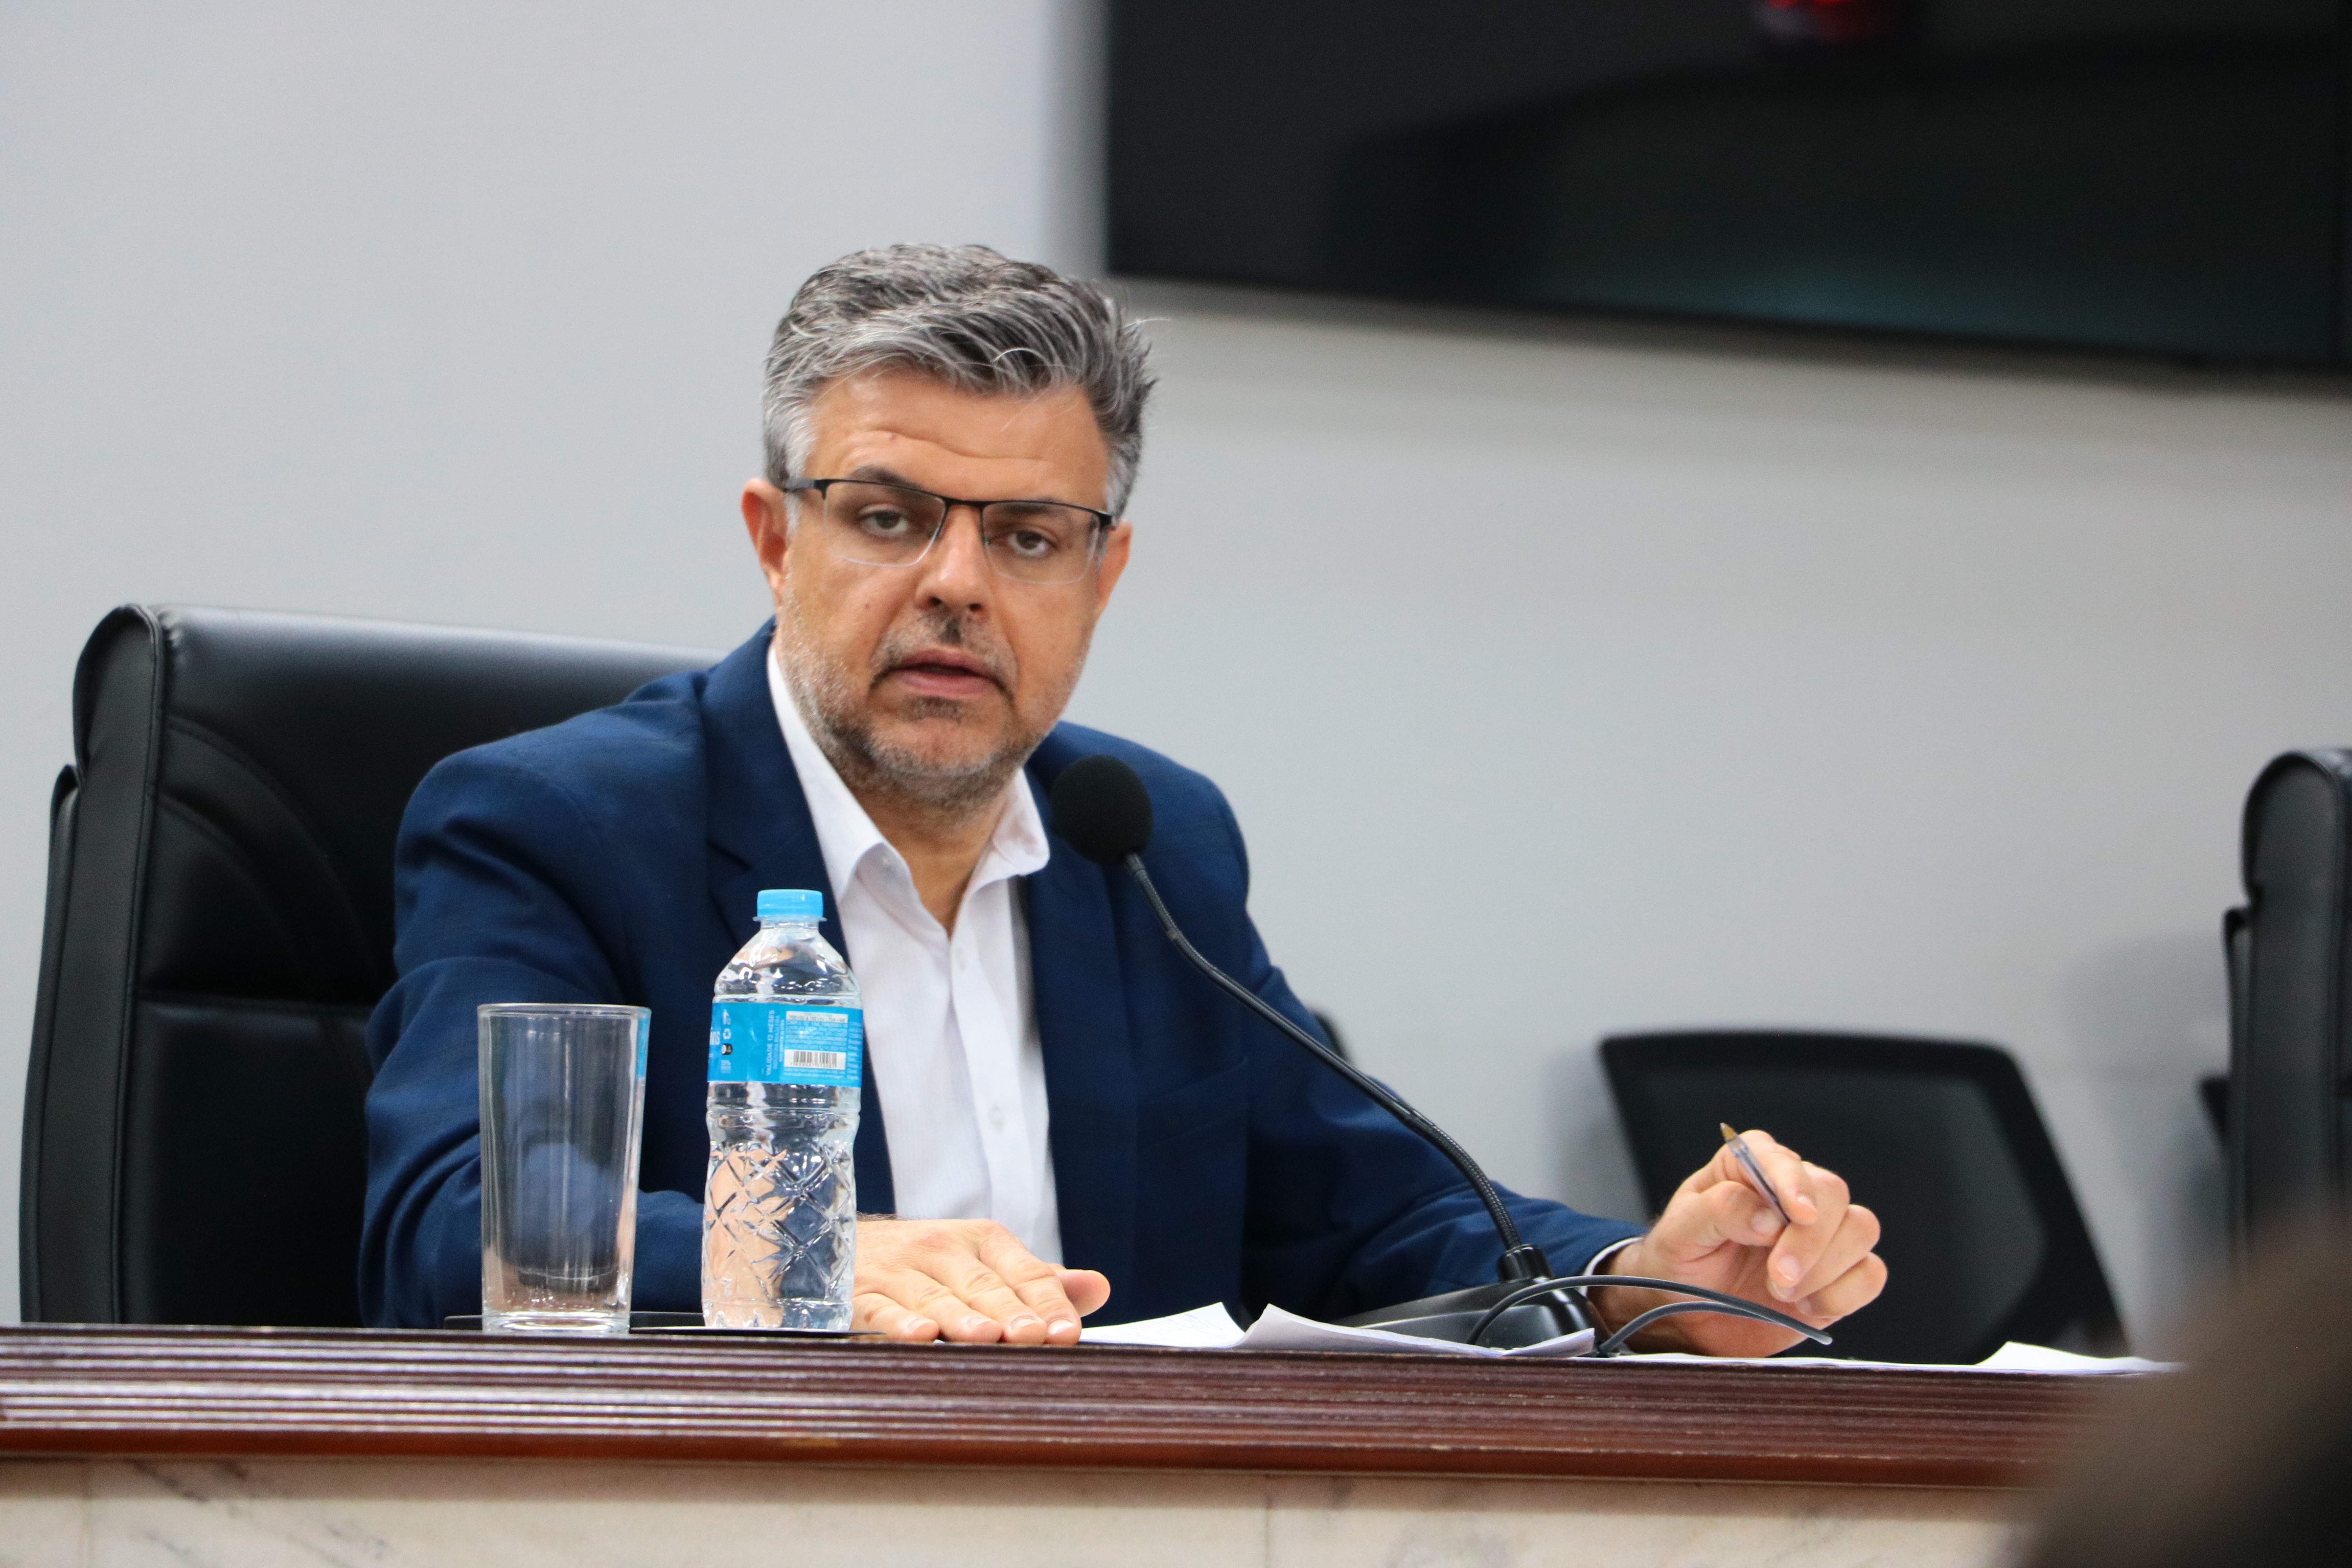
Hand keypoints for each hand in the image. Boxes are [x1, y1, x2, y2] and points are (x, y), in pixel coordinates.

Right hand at [853, 1218, 1111, 1344]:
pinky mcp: (860, 1294)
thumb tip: (1099, 1288)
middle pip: (983, 1286)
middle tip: (1034, 1337)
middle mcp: (942, 1248)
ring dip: (961, 1318)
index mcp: (982, 1240)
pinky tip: (921, 1336)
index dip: (1048, 1304)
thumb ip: (1039, 1282)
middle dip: (1009, 1312)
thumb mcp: (986, 1264)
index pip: (1026, 1272)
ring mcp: (899, 1270)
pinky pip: (882, 1310)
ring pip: (935, 1297)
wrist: (846, 1245)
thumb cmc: (933, 1266)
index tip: (1068, 1334)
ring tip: (987, 1337)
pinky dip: (900, 1323)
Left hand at [1588, 1130, 1885, 1355]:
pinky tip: (1806, 1307)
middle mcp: (1792, 1194)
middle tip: (1777, 1277)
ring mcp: (1822, 1234)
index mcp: (1748, 1169)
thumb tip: (1767, 1216)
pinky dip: (1844, 1293)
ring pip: (1861, 1228)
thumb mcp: (1679, 1234)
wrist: (1689, 1317)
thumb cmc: (1682, 1263)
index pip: (1780, 1158)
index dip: (1793, 1181)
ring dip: (1827, 1267)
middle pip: (1832, 1194)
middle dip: (1809, 1239)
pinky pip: (1870, 1273)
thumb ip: (1718, 1212)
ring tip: (1782, 1292)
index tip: (1797, 1213)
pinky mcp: (1840, 1274)